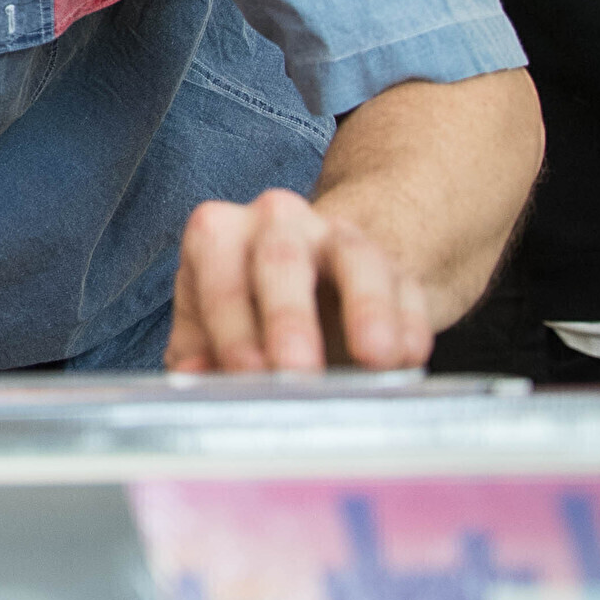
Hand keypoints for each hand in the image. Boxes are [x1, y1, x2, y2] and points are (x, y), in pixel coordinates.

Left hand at [168, 186, 433, 371]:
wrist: (320, 284)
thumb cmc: (250, 310)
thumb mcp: (212, 327)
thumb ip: (198, 352)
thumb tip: (190, 378)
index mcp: (218, 234)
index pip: (218, 275)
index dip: (229, 326)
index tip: (244, 372)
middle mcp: (276, 221)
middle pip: (280, 261)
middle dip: (288, 319)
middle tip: (297, 372)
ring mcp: (339, 235)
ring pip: (354, 260)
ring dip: (366, 309)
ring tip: (375, 357)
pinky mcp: (393, 262)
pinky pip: (405, 285)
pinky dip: (408, 323)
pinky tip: (407, 358)